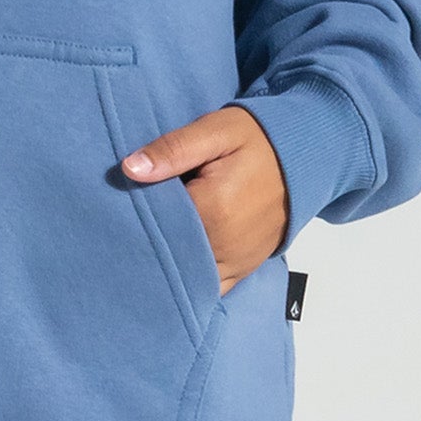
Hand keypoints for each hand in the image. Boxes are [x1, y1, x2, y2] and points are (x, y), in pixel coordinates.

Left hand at [121, 106, 289, 295]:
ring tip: (146, 244)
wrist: (304, 158)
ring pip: (187, 278)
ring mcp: (236, 262)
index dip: (132, 215)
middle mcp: (224, 245)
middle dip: (145, 243)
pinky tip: (172, 268)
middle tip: (126, 225)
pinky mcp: (243, 269)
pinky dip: (190, 282)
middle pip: (168, 254)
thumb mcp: (214, 131)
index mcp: (212, 210)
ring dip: (166, 265)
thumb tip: (129, 169)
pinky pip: (210, 289)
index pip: (155, 224)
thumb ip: (173, 149)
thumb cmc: (256, 139)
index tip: (117, 204)